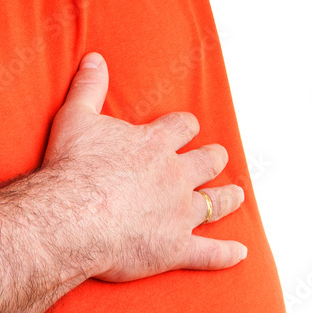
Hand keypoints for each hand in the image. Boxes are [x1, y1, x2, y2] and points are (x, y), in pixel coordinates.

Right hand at [42, 53, 246, 281]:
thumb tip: (95, 58)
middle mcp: (174, 176)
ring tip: (237, 195)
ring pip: (215, 203)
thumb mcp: (77, 117)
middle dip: (213, 158)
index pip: (182, 127)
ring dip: (227, 199)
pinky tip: (239, 253)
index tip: (189, 127)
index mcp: (155, 144)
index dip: (186, 126)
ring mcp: (178, 213)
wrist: (72, 216)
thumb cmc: (73, 167)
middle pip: (206, 162)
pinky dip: (225, 254)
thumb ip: (89, 86)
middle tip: (218, 156)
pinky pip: (209, 253)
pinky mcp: (175, 248)